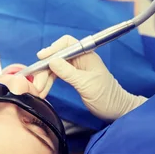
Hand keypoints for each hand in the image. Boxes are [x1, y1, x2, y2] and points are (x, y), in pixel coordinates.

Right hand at [32, 35, 146, 120]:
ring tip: (38, 90)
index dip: (53, 49)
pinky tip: (44, 90)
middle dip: (45, 69)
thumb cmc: (106, 96)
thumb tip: (51, 61)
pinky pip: (58, 75)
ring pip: (55, 67)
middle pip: (57, 57)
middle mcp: (80, 59)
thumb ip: (68, 72)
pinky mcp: (74, 78)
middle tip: (37, 84)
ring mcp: (76, 68)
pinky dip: (49, 82)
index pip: (67, 44)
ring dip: (45, 77)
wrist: (117, 110)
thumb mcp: (86, 84)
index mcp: (86, 55)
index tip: (41, 58)